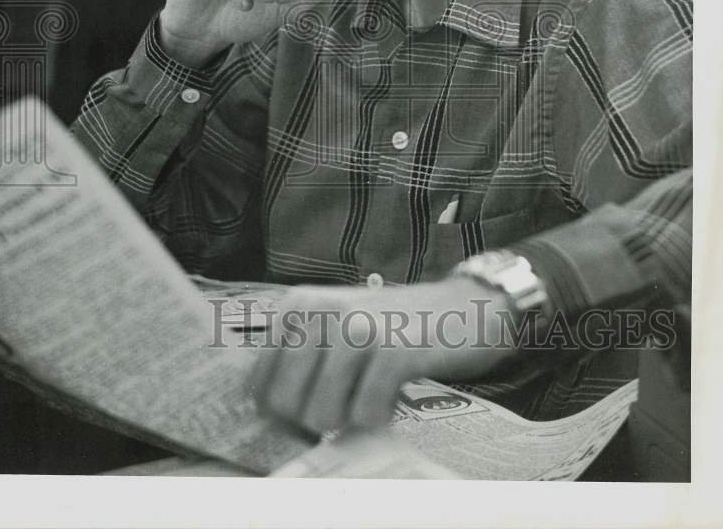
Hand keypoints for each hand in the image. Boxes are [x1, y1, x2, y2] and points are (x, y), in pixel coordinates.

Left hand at [250, 279, 514, 435]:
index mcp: (297, 304)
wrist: (465, 307)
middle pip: (285, 405)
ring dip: (349, 418)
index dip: (282, 410)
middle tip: (348, 399)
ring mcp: (355, 329)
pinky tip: (394, 392)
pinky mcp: (391, 352)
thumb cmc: (394, 325)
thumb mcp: (335, 325)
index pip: (258, 383)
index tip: (312, 405)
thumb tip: (263, 412)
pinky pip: (365, 414)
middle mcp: (319, 311)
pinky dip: (379, 416)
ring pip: (321, 413)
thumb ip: (297, 357)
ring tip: (372, 389)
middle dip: (315, 418)